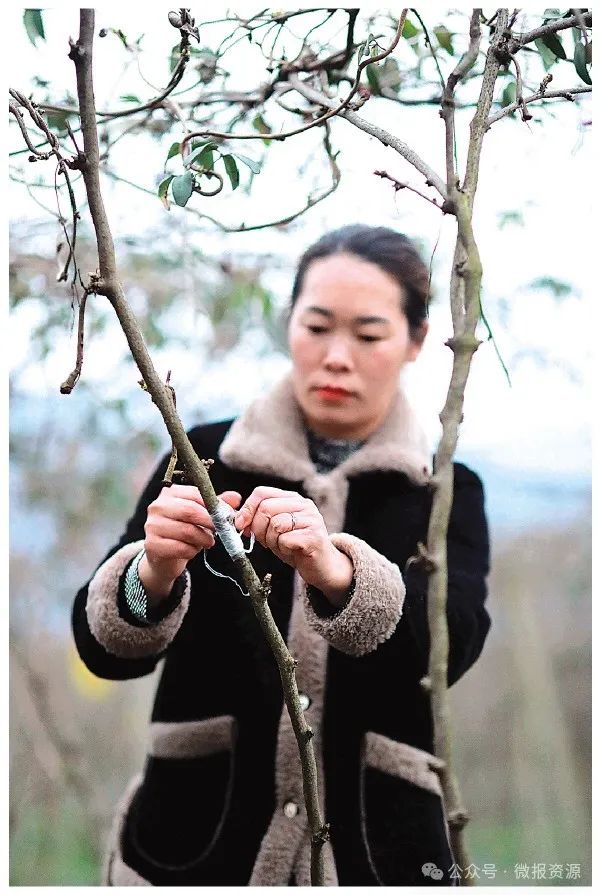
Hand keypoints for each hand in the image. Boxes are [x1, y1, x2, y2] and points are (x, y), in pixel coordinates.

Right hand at [141, 486, 241, 602]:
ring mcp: (152, 525)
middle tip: (221, 530)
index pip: (195, 494)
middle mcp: (157, 506)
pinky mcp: (151, 544)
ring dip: (204, 539)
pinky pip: (180, 547)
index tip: (227, 516)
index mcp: (169, 493)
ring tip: (209, 542)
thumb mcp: (201, 516)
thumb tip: (236, 498)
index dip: (214, 505)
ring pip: (186, 531)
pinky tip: (194, 551)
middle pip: (190, 511)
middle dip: (211, 522)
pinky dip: (192, 551)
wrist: (164, 558)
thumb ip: (216, 505)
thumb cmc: (184, 532)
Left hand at [234, 486, 353, 605]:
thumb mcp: (273, 530)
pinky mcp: (314, 537)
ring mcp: (311, 520)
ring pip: (275, 524)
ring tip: (281, 546)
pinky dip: (282, 549)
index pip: (262, 493)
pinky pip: (285, 540)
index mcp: (292, 499)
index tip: (241, 525)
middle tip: (264, 541)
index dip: (247, 509)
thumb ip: (258, 521)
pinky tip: (291, 551)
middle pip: (266, 508)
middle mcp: (304, 505)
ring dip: (271, 541)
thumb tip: (238, 519)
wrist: (322, 567)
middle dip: (258, 528)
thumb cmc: (295, 547)